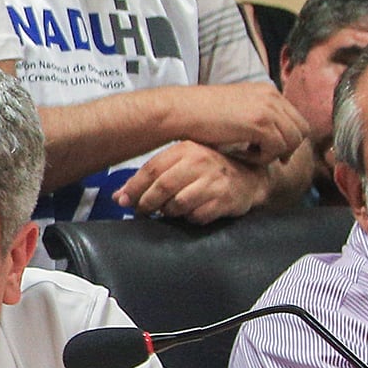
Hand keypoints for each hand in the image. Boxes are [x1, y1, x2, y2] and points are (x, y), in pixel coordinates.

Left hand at [116, 141, 263, 223]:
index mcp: (185, 149)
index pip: (152, 169)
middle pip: (162, 187)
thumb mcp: (180, 165)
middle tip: (142, 210)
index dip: (133, 187)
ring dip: (168, 212)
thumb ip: (150, 178)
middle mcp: (200, 162)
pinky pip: (196, 216)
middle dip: (147, 203)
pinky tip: (190, 213)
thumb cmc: (209, 171)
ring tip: (169, 210)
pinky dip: (188, 218)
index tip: (123, 200)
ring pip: (178, 204)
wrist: (250, 178)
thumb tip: (118, 196)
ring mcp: (214, 181)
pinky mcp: (224, 200)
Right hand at [173, 84, 310, 167]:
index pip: (296, 119)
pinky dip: (261, 158)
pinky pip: (276, 149)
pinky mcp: (261, 123)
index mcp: (268, 91)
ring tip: (247, 154)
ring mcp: (268, 109)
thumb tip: (274, 137)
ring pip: (292, 141)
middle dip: (286, 148)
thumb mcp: (237, 109)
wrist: (182, 111)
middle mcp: (272, 96)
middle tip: (264, 157)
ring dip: (272, 154)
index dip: (288, 139)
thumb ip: (258, 117)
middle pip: (301, 130)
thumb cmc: (202, 114)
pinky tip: (240, 153)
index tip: (269, 151)